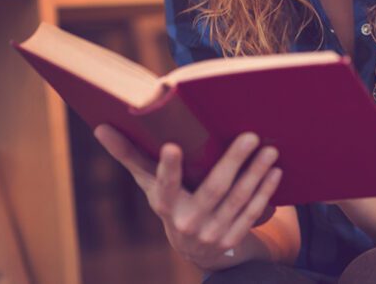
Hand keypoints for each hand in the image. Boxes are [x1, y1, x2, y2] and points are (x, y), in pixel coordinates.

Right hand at [94, 125, 281, 269]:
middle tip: (250, 135)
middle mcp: (186, 222)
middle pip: (213, 190)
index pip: (164, 186)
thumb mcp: (150, 183)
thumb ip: (129, 155)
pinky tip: (275, 171)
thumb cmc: (171, 201)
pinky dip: (264, 191)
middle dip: (233, 162)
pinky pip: (251, 213)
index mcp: (164, 205)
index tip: (173, 146)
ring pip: (237, 200)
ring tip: (270, 150)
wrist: (196, 248)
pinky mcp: (232, 239)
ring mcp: (212, 233)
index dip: (168, 168)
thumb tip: (100, 126)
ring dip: (256, 174)